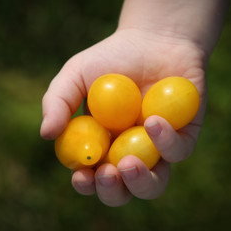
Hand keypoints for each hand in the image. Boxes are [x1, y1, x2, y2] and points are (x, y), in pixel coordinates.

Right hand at [41, 28, 206, 205]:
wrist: (155, 39)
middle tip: (105, 173)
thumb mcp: (76, 75)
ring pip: (154, 185)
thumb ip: (58, 102)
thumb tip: (46, 134)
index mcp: (103, 145)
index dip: (86, 183)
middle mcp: (130, 152)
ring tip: (127, 164)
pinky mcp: (184, 136)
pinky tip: (152, 121)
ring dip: (140, 183)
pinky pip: (178, 151)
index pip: (92, 176)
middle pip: (123, 191)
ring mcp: (158, 149)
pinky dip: (165, 142)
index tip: (81, 175)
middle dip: (112, 191)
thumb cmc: (112, 58)